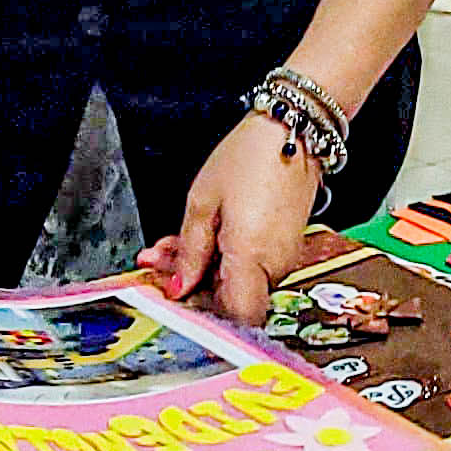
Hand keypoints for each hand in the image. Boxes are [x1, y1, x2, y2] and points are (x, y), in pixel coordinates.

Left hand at [142, 116, 327, 324]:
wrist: (292, 133)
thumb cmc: (250, 158)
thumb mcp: (202, 202)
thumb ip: (190, 252)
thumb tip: (179, 287)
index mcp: (252, 258)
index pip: (233, 317)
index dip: (201, 315)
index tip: (172, 296)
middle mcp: (274, 266)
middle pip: (229, 300)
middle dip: (189, 284)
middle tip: (158, 261)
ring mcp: (283, 258)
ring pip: (236, 283)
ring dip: (202, 269)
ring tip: (173, 243)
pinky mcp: (284, 247)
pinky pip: (249, 266)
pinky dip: (222, 257)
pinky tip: (201, 236)